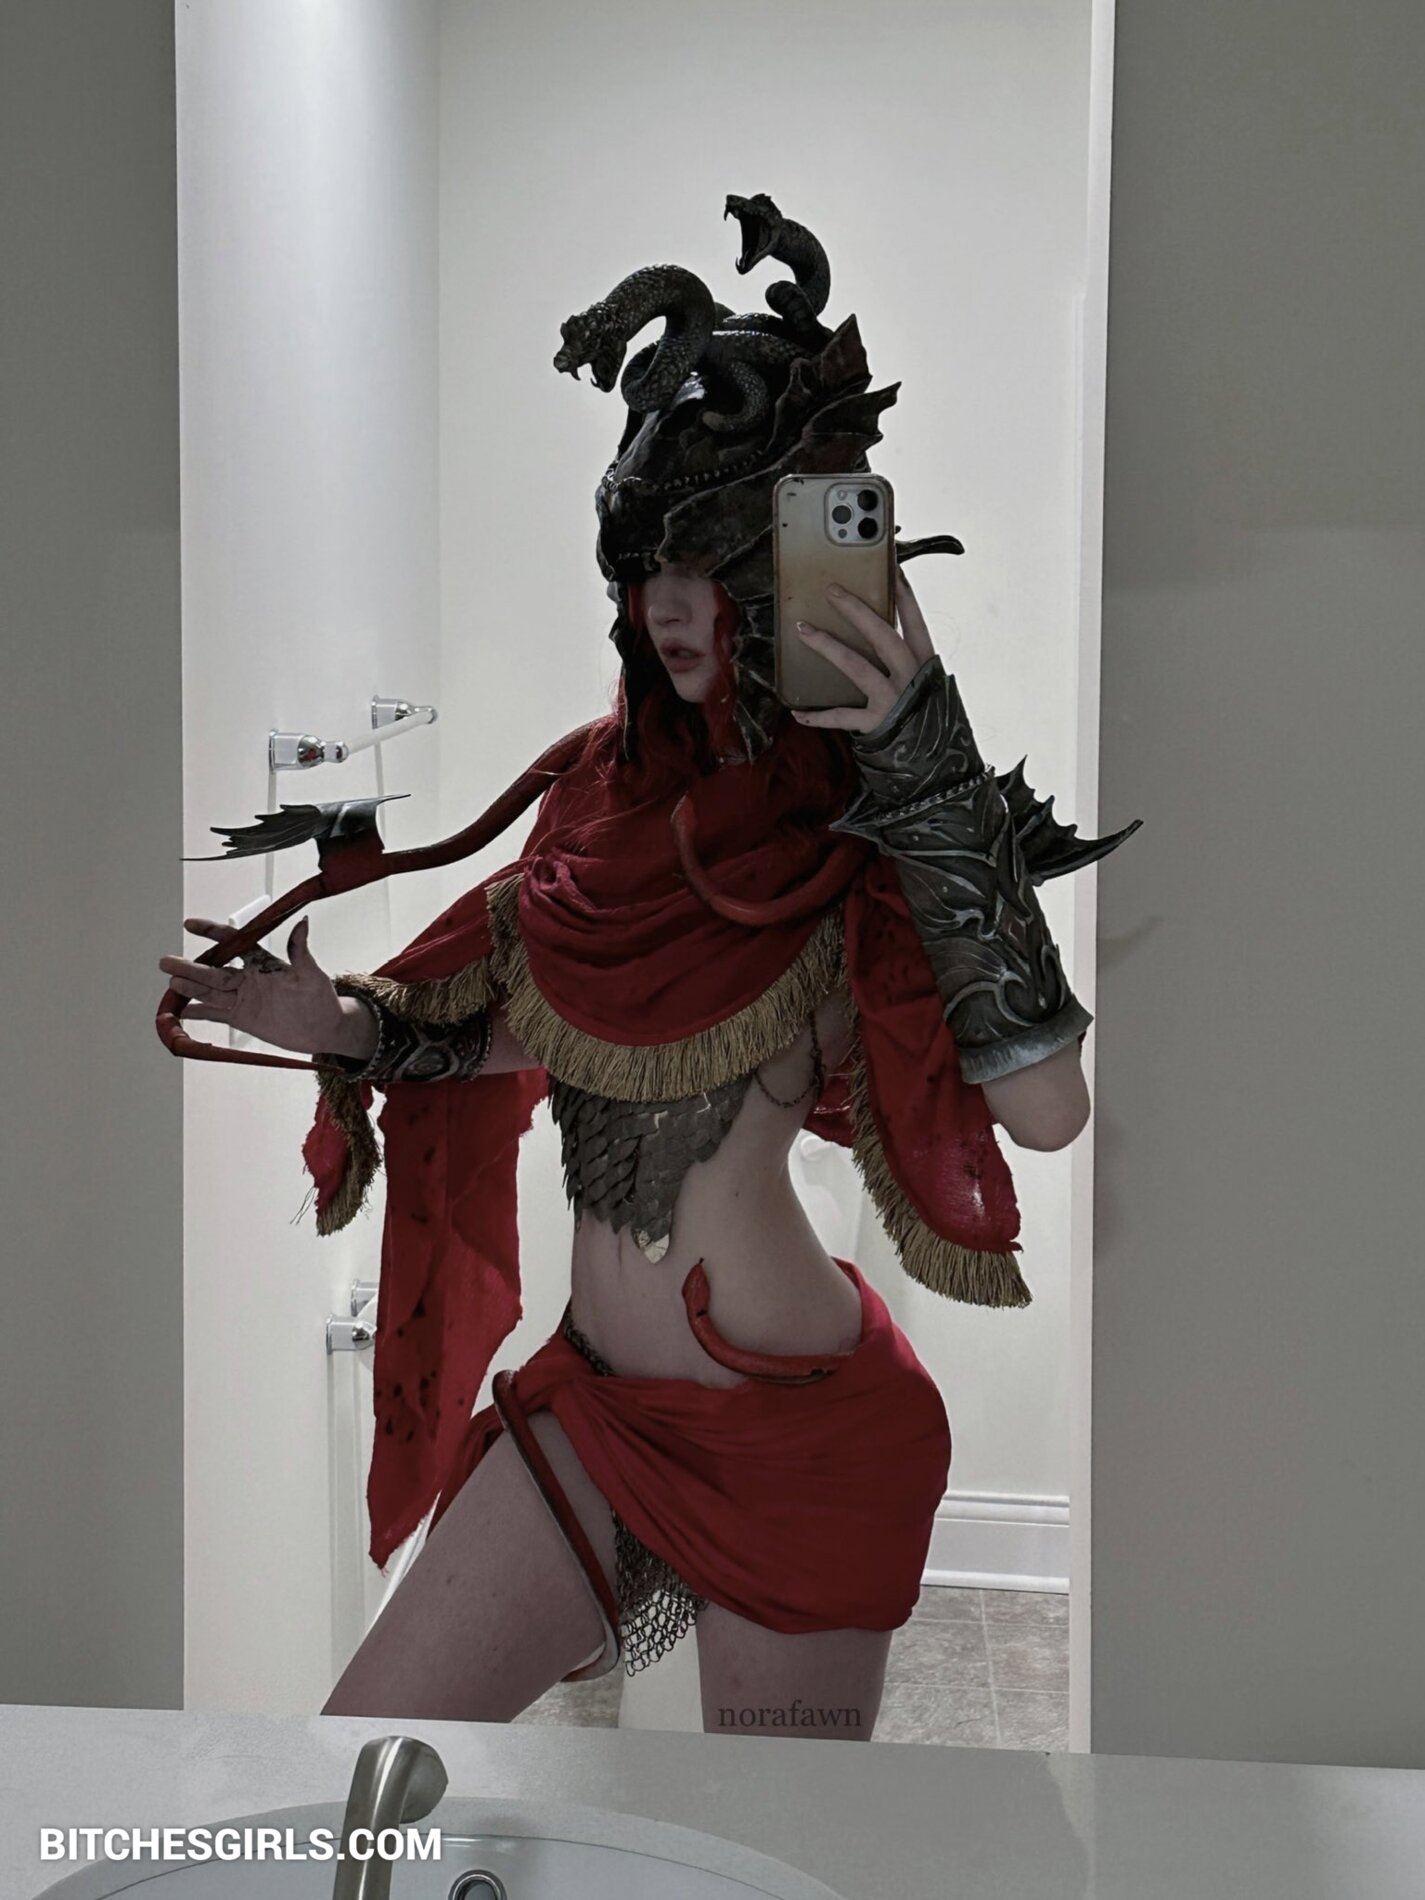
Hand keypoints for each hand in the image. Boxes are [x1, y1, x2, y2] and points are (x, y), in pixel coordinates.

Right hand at [158, 916, 362, 1056]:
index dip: (211, 933)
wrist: (324, 1028)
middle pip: (213, 969)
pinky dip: (197, 1012)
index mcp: (262, 962)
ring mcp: (242, 998)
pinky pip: (214, 1013)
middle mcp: (248, 978)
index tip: (190, 925)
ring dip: (191, 987)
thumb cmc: (321, 998)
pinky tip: (181, 1010)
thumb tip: (303, 922)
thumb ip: (300, 950)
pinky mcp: (241, 1017)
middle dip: (190, 965)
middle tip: (166, 961)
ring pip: (210, 991)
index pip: (232, 942)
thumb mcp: (312, 973)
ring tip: (172, 982)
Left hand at [789, 564, 936, 731]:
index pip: (915, 621)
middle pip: (882, 635)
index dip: (903, 594)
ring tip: (804, 630)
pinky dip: (819, 716)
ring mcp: (893, 699)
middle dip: (856, 610)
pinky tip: (798, 713)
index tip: (891, 568)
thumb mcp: (926, 685)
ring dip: (827, 646)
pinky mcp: (877, 723)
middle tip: (833, 591)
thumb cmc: (926, 718)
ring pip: (856, 666)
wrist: (936, 764)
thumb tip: (877, 635)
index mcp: (925, 664)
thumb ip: (907, 662)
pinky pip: (842, 716)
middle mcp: (910, 677)